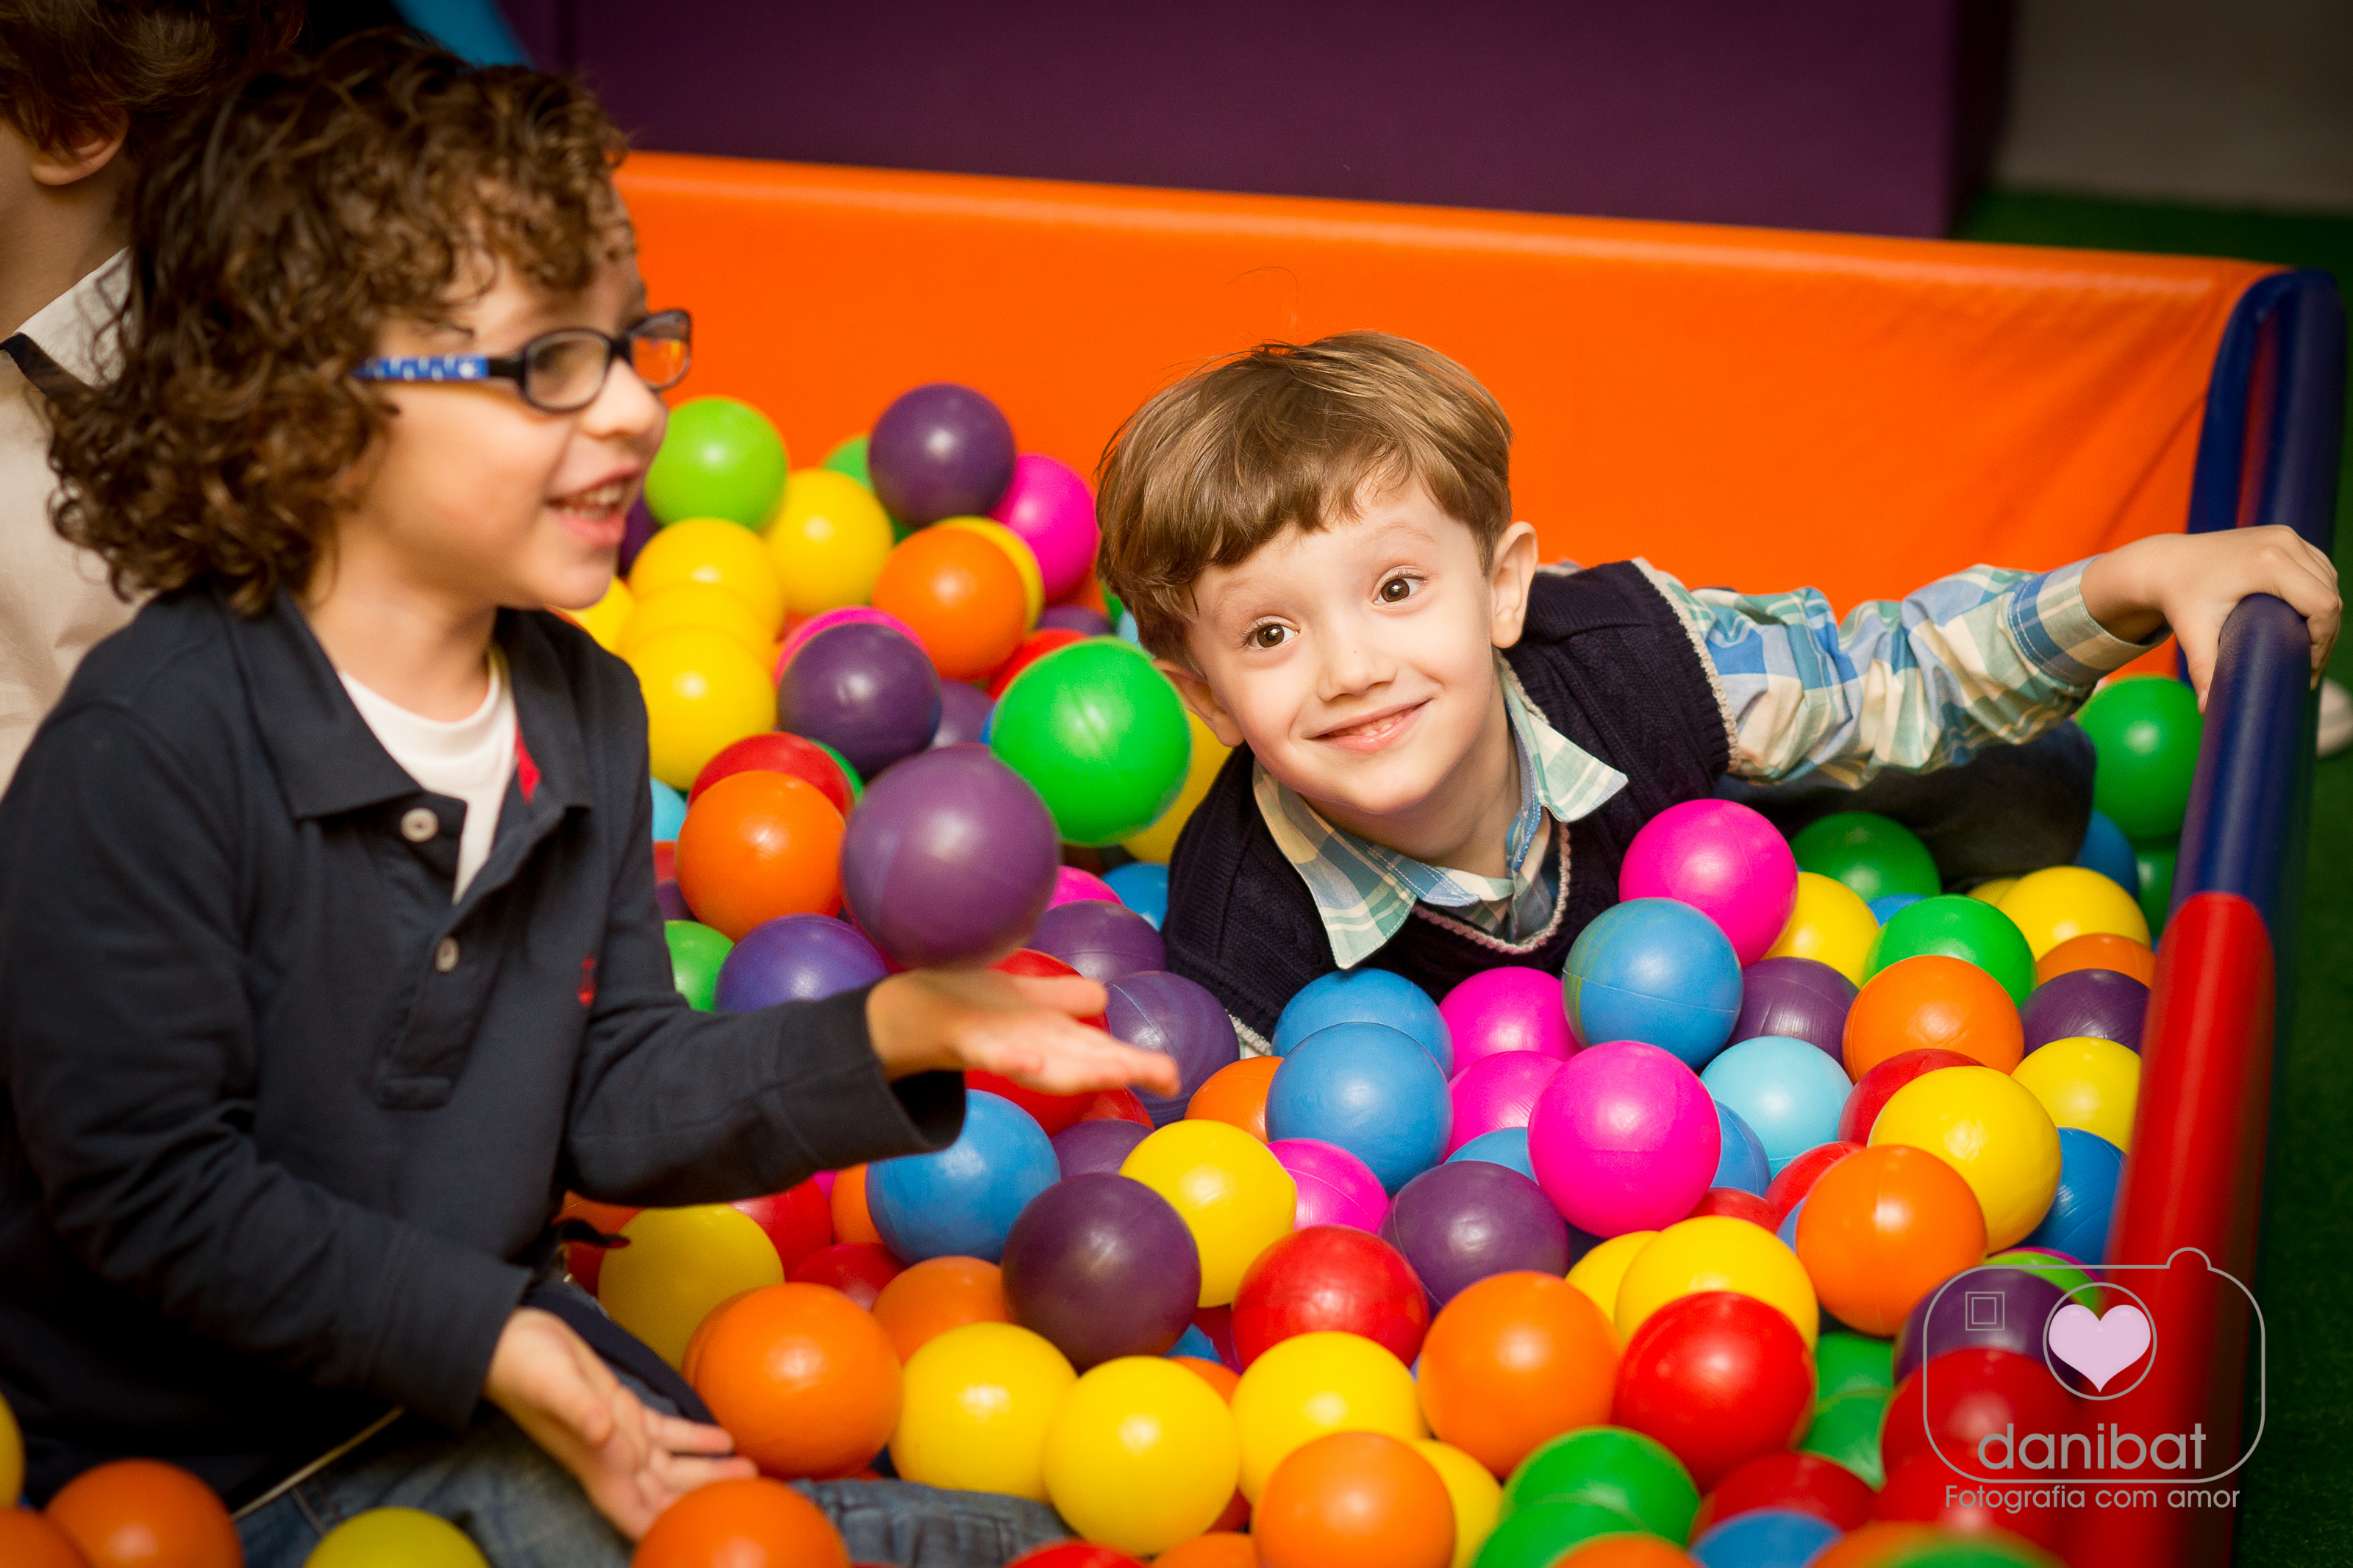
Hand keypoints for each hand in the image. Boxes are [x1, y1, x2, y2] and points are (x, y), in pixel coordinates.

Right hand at [483, 1307, 753, 1539]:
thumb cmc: (522, 1365)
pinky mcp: (623, 1408)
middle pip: (667, 1497)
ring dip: (710, 1472)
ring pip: (673, 1466)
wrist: (507, 1339)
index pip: (638, 1515)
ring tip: (752, 1471)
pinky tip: (725, 1438)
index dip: (668, 1532)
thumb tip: (606, 1437)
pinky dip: (697, 1438)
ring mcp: (619, 1436)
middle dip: (705, 1504)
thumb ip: (580, 1413)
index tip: (706, 1539)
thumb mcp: (552, 1385)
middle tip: (752, 1501)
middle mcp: (611, 1459)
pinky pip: (667, 1433)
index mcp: (597, 1464)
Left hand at [867, 967, 1181, 1097]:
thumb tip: (1104, 1002)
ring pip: (1048, 1063)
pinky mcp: (966, 1040)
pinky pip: (992, 1052)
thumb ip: (1066, 1001)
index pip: (1105, 1051)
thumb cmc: (973, 1007)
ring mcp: (1003, 1045)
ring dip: (1081, 1070)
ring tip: (1117, 1072)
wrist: (909, 1012)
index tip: (1175, 1078)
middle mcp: (1035, 1048)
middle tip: (1169, 1077)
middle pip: (1088, 1059)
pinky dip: (1012, 1059)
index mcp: (1052, 1037)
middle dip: (1128, 1067)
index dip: (1141, 1063)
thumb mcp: (1027, 1000)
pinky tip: (1032, 1060)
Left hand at [2082, 527, 2340, 704]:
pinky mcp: (2285, 536)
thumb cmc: (2179, 597)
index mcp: (2268, 563)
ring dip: (2326, 615)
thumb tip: (2208, 710)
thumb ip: (2204, 670)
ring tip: (2308, 649)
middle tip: (2308, 668)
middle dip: (2326, 634)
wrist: (2165, 562)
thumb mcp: (2193, 632)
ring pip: (2329, 581)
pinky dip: (2319, 594)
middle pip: (2330, 595)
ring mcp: (2286, 536)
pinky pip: (2318, 568)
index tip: (2307, 669)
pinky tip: (2307, 622)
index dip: (2323, 641)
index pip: (2322, 606)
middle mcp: (2283, 543)